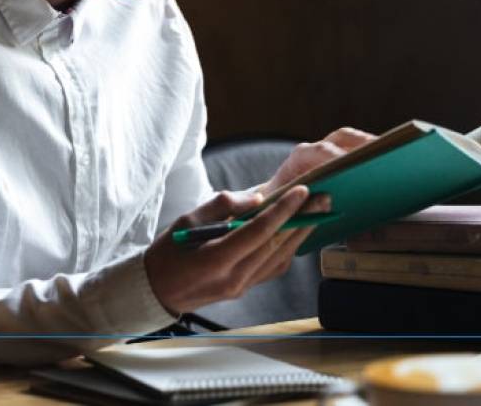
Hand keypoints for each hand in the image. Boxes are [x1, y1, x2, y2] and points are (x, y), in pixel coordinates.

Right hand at [144, 127, 375, 315]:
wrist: (156, 290)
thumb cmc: (168, 252)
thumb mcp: (186, 220)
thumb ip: (222, 206)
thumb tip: (257, 197)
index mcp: (216, 260)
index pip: (259, 232)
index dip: (283, 210)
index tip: (303, 190)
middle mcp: (233, 278)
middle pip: (277, 245)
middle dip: (303, 219)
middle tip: (323, 198)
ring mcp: (241, 287)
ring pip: (280, 258)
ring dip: (301, 234)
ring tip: (318, 212)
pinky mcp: (244, 289)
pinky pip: (273, 268)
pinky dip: (288, 248)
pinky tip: (298, 231)